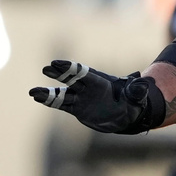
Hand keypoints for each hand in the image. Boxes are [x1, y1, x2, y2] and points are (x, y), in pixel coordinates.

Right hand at [29, 60, 162, 133]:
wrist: (127, 112)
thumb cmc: (133, 102)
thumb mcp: (137, 96)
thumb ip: (137, 90)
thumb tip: (143, 81)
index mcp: (100, 82)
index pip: (82, 73)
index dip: (70, 68)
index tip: (57, 63)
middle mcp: (87, 88)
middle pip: (70, 79)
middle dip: (59, 74)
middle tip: (46, 68)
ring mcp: (81, 98)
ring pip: (62, 94)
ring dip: (48, 93)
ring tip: (33, 92)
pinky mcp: (77, 108)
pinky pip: (61, 105)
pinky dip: (49, 101)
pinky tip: (37, 97)